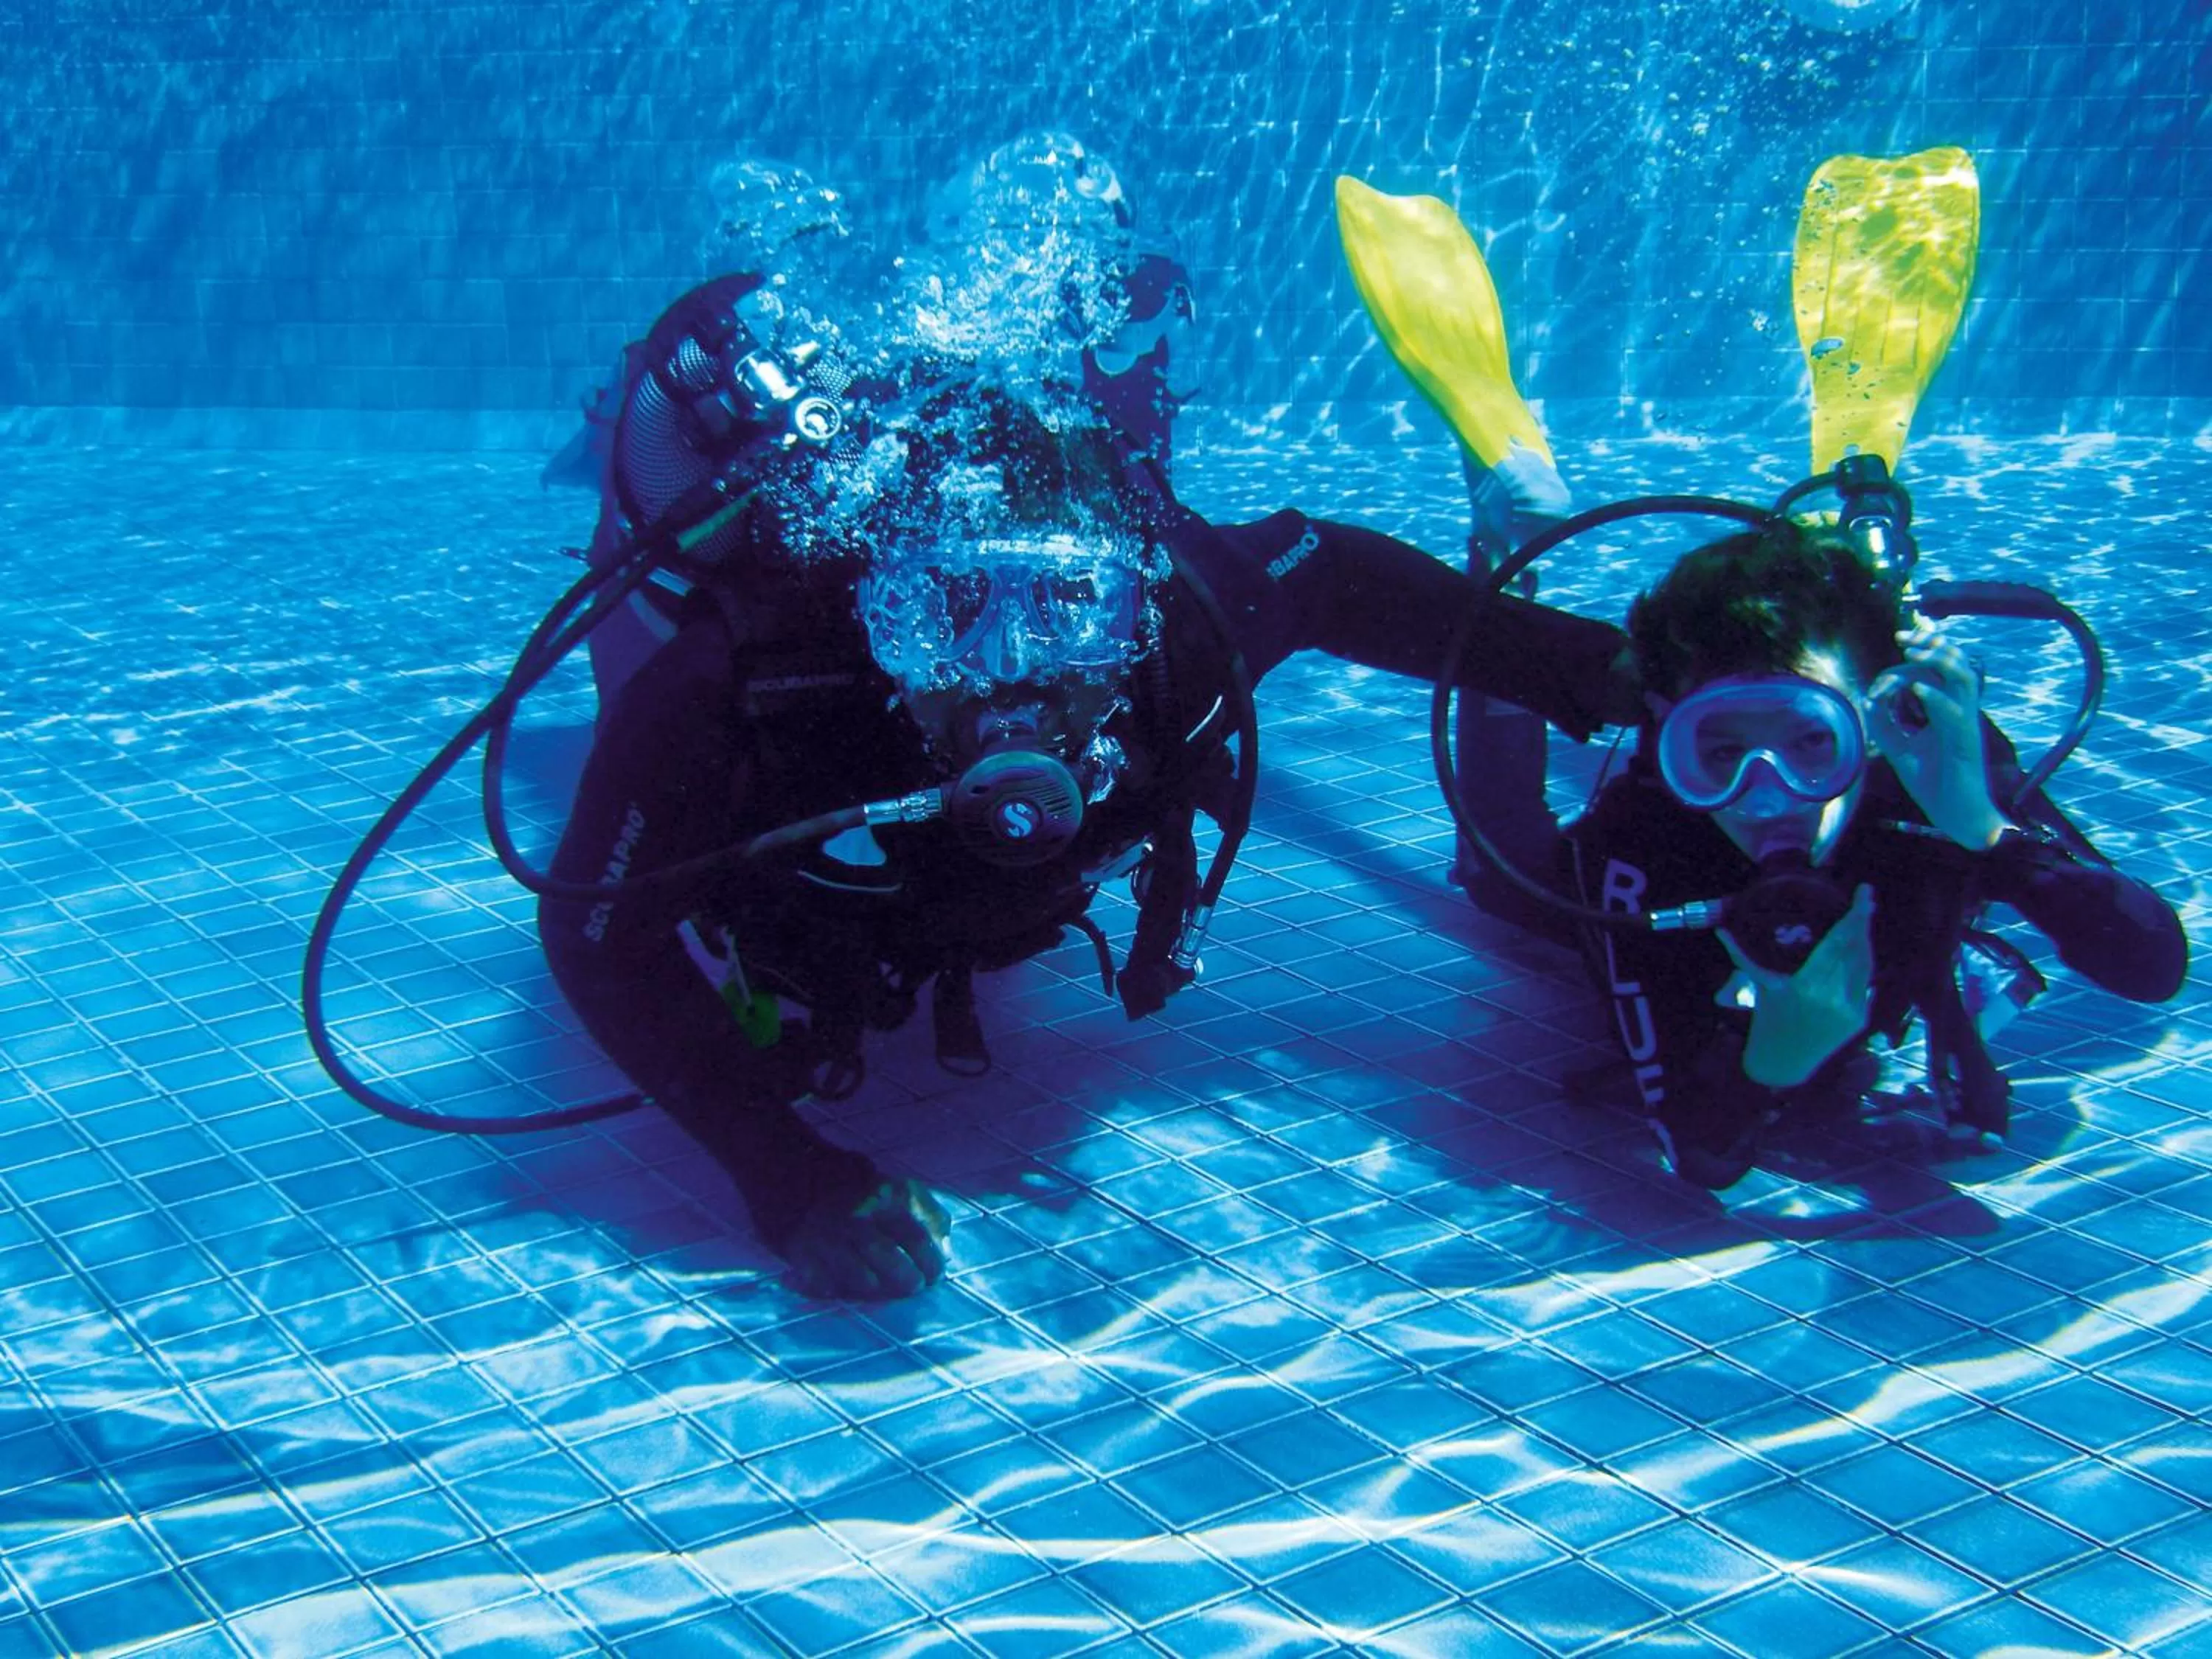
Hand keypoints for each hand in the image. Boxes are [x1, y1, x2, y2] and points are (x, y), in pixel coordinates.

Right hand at [784, 1178, 949, 1300]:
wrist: (792, 1171)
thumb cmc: (856, 1187)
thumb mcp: (897, 1187)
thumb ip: (928, 1212)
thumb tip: (948, 1249)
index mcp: (883, 1196)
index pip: (916, 1238)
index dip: (931, 1262)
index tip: (936, 1275)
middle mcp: (856, 1216)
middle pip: (889, 1260)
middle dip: (908, 1281)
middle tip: (914, 1287)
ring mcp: (828, 1236)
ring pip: (860, 1278)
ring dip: (878, 1291)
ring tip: (885, 1289)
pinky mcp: (802, 1252)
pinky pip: (826, 1284)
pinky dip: (839, 1290)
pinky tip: (846, 1288)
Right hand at [1721, 884, 1875, 1088]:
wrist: (1783, 1063)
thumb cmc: (1767, 1021)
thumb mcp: (1759, 986)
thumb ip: (1742, 956)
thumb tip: (1720, 930)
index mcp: (1807, 986)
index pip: (1838, 942)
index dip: (1855, 916)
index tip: (1864, 893)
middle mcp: (1834, 997)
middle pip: (1857, 949)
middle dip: (1863, 922)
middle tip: (1865, 898)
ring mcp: (1851, 1009)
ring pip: (1865, 965)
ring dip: (1865, 941)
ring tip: (1863, 918)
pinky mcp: (1860, 1018)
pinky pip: (1864, 983)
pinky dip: (1861, 964)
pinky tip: (1859, 950)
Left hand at [1864, 622, 2006, 849]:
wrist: (1957, 815)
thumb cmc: (1934, 782)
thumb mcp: (1900, 749)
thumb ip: (1884, 725)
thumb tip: (1867, 699)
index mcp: (1946, 710)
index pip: (1932, 673)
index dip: (1906, 667)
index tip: (1878, 686)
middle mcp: (1959, 711)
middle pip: (1953, 664)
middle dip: (1929, 645)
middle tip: (1902, 637)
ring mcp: (1964, 724)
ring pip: (1963, 678)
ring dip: (1938, 661)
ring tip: (1914, 652)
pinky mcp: (1965, 742)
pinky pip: (1954, 712)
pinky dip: (1936, 698)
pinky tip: (1916, 690)